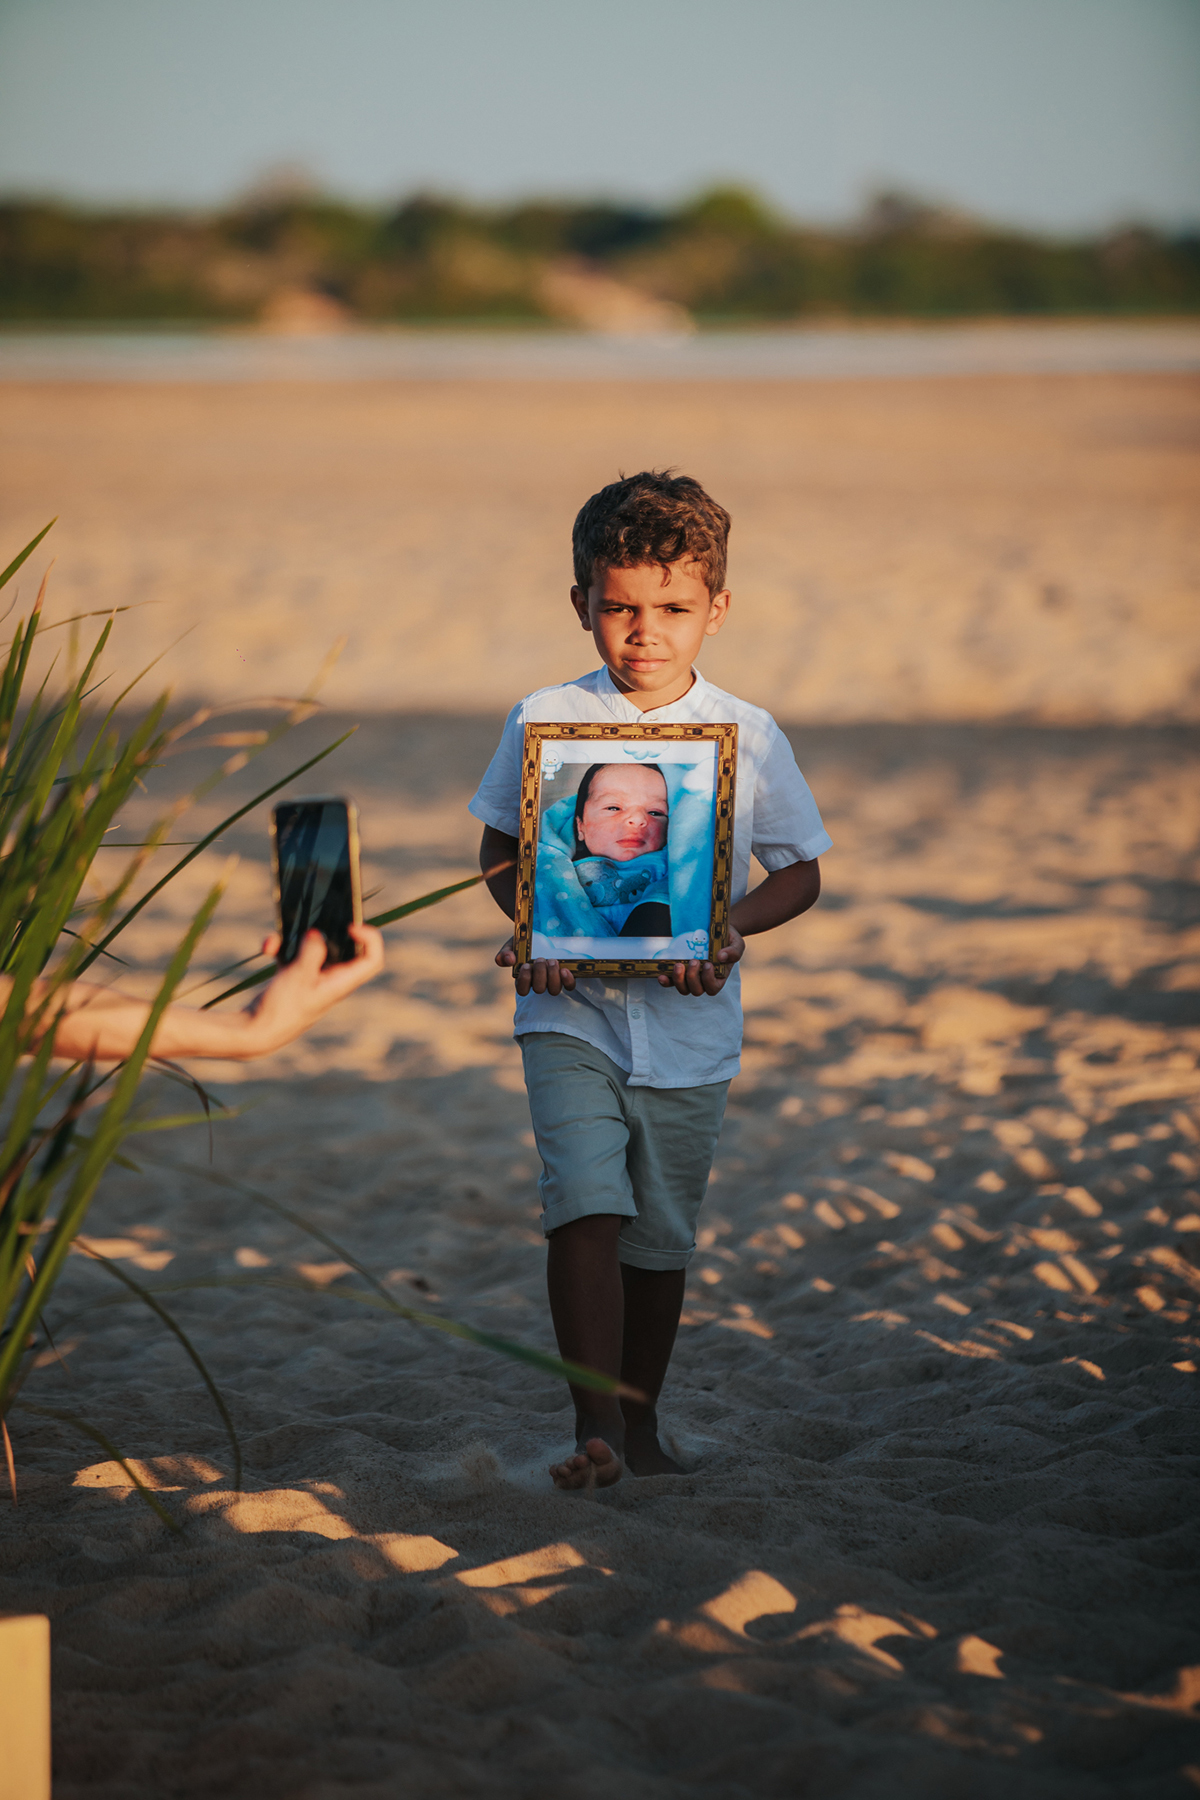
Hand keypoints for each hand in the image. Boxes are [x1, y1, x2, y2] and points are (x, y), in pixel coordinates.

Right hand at [241, 923, 384, 1052]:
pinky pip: (293, 955)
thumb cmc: (282, 1010)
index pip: (372, 961)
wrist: (255, 1032)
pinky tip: (268, 948)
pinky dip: (281, 948)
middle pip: (342, 948)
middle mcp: (331, 980)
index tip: (351, 926)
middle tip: (316, 918)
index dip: (370, 939)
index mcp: (341, 983)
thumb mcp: (299, 976)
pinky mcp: (294, 977)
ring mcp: (312, 978)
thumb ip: (312, 952)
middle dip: (327, 930)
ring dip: (295, 939)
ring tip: (276, 940)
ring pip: (313, 948)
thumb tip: (317, 934)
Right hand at [495, 938, 575, 995]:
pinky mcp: (566, 978)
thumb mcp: (513, 945)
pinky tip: (565, 969)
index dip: (524, 981)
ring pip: (554, 990)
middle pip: (539, 989)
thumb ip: (505, 953)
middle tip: (540, 959)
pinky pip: (569, 986)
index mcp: (524, 978)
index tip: (526, 965)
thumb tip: (509, 960)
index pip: (522, 990)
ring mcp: (553, 981)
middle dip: (540, 974)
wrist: (544, 934)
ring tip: (552, 960)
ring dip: (552, 976)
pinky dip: (568, 980)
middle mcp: (539, 983)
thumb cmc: (526, 944)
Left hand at [655, 927, 744, 995]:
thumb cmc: (728, 938)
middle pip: (696, 990)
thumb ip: (733, 951)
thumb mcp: (737, 943)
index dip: (709, 980)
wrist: (715, 929)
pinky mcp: (679, 972)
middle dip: (693, 978)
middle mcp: (703, 981)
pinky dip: (666, 981)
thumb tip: (721, 956)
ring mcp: (690, 977)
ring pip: (683, 989)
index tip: (708, 964)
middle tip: (693, 961)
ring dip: (679, 980)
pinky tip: (661, 975)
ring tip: (679, 965)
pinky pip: (671, 982)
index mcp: (719, 977)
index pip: (713, 988)